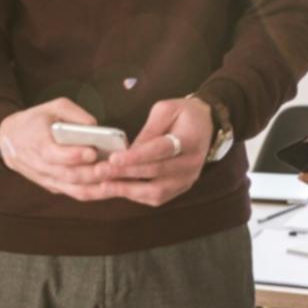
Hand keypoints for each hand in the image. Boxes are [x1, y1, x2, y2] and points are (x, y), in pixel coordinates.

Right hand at [0, 98, 106, 198]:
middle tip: (111, 168)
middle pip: (68, 175)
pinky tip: (111, 187)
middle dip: (91, 173)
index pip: (54, 154)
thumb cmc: (36, 120)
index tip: (92, 151)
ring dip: (96, 188)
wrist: (9, 140)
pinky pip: (75, 193)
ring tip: (116, 181)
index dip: (74, 155)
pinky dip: (93, 192)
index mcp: (37, 143)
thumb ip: (74, 113)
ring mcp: (47, 180)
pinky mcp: (54, 187)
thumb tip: (95, 125)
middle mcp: (41, 166)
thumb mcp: (53, 107)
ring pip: (73, 190)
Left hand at [98, 96, 214, 206]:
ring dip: (129, 190)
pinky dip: (136, 196)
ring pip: (157, 192)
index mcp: (190, 140)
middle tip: (100, 171)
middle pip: (157, 173)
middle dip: (126, 173)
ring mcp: (188, 179)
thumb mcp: (166, 109)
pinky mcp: (181, 188)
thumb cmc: (183, 114)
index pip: (162, 150)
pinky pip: (157, 198)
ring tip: (104, 185)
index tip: (114, 158)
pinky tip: (118, 189)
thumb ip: (149, 129)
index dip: (137, 156)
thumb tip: (127, 150)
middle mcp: (191, 164)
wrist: (207, 126)